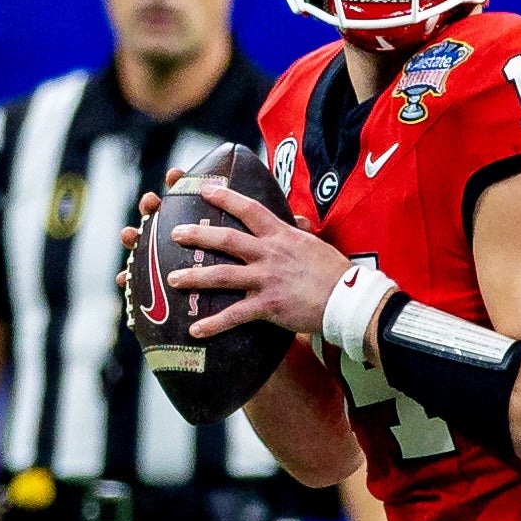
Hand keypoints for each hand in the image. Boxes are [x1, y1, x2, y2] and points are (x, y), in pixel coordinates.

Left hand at [167, 180, 349, 339]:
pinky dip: (213, 324)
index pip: (249, 209)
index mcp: (281, 235)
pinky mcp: (267, 306)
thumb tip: (296, 219)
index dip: (225, 197)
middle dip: (198, 235)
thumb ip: (299, 231)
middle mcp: (269, 253)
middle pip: (226, 239)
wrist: (347, 299)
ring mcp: (266, 280)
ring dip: (195, 277)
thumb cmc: (335, 272)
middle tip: (174, 233)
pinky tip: (195, 330)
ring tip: (172, 279)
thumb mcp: (315, 244)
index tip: (203, 189)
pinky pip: (234, 315)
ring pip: (222, 275)